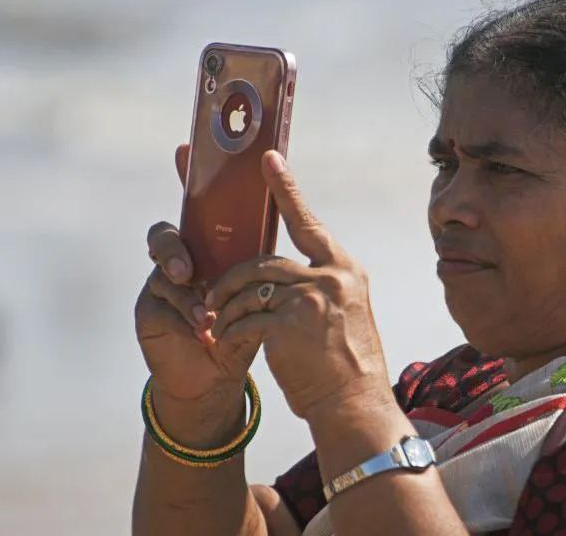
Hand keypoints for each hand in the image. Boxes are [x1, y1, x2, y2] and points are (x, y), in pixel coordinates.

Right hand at [133, 145, 252, 442]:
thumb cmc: (246, 330)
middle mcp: (186, 256)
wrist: (218, 376)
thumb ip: (267, 263)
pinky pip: (160, 296)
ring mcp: (164, 279)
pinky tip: (200, 327)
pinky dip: (183, 310)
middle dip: (176, 244)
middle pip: (170, 230)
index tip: (183, 149)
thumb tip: (296, 229)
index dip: (189, 176)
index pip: (202, 205)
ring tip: (199, 304)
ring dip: (179, 278)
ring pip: (162, 261)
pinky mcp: (151, 305)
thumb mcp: (262, 294)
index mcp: (215, 247)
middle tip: (190, 269)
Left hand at [206, 150, 391, 419]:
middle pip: (264, 260)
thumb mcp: (344, 314)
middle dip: (231, 279)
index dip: (286, 190)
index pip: (310, 223)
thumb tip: (280, 276)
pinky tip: (224, 344)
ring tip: (217, 326)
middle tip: (211, 296)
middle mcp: (332, 277)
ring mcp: (311, 298)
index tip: (268, 159)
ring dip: (224, 307)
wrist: (354, 406)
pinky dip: (227, 331)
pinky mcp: (288, 324)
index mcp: (346, 269)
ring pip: (248, 286)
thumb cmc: (345, 365)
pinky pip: (242, 318)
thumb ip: (320, 287)